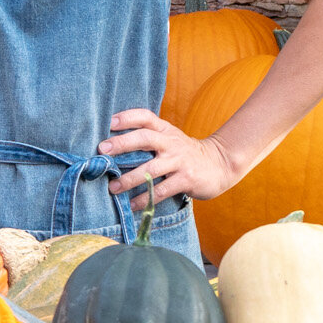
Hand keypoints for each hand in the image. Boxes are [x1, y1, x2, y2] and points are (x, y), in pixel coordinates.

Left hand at [100, 109, 241, 206]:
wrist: (220, 164)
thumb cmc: (186, 153)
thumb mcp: (171, 139)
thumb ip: (149, 139)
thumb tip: (113, 147)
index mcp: (166, 130)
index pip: (145, 117)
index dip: (127, 117)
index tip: (109, 122)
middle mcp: (171, 143)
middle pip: (144, 138)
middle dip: (122, 144)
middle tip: (102, 151)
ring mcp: (179, 161)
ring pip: (150, 169)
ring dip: (129, 179)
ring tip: (113, 188)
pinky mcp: (186, 179)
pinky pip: (161, 190)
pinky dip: (145, 199)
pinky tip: (132, 205)